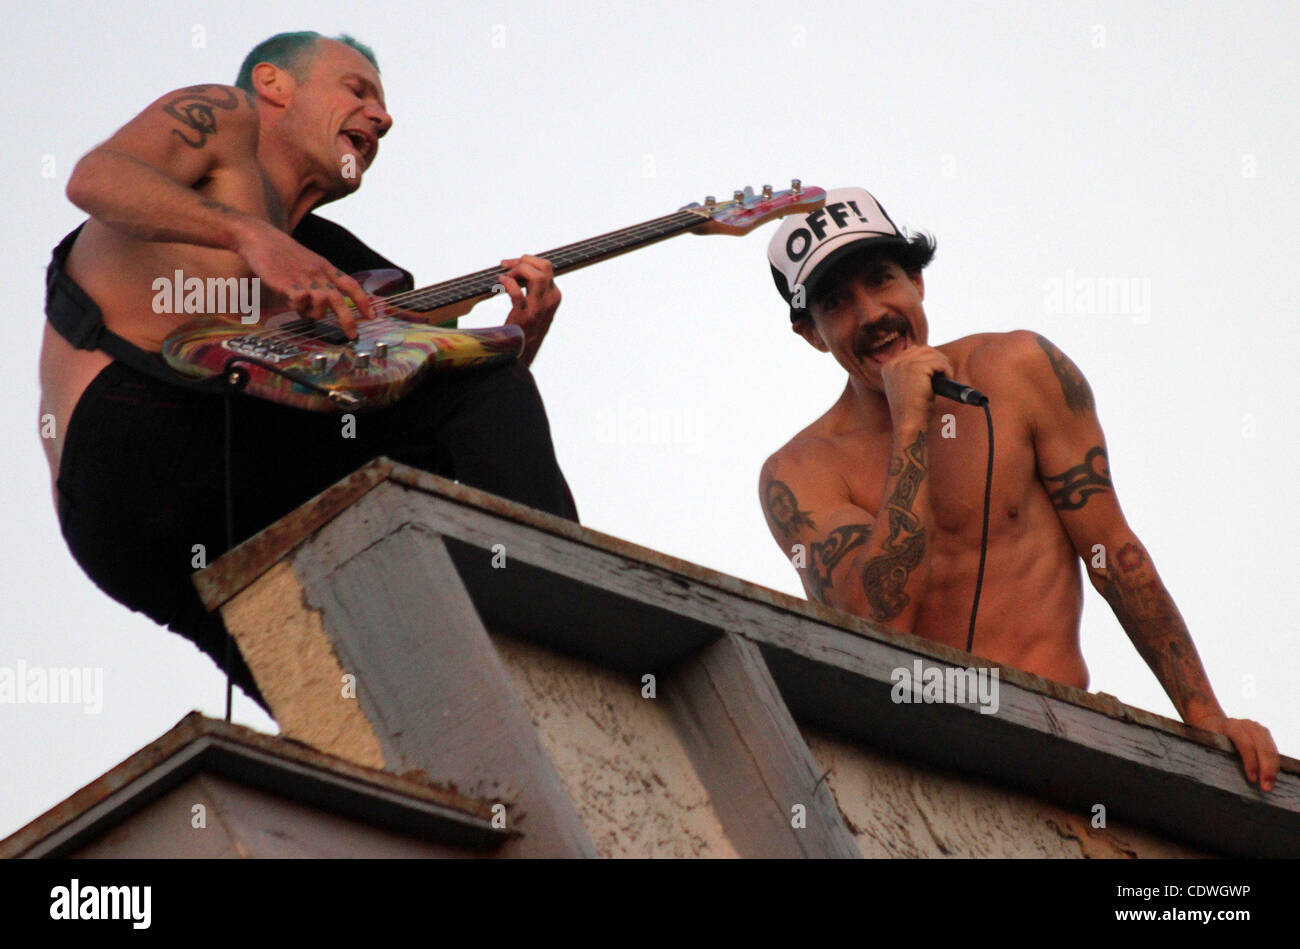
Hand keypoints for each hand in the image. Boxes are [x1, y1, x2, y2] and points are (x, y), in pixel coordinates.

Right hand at [235, 220, 374, 337]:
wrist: (260, 237)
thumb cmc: (282, 252)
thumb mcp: (308, 263)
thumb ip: (317, 282)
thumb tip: (320, 307)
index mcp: (325, 267)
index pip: (351, 285)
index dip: (363, 301)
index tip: (371, 316)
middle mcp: (318, 273)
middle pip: (340, 300)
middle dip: (348, 320)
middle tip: (352, 335)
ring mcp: (303, 278)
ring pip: (322, 303)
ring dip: (315, 314)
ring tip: (302, 310)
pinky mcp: (286, 283)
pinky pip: (300, 301)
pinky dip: (298, 307)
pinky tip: (290, 301)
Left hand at [497, 254, 560, 365]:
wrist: (523, 351)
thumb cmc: (527, 327)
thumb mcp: (539, 306)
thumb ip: (534, 288)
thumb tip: (518, 267)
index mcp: (554, 295)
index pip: (546, 267)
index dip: (528, 260)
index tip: (511, 264)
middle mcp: (549, 300)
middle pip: (544, 267)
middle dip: (524, 261)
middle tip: (507, 267)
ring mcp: (538, 309)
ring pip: (536, 276)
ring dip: (518, 270)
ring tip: (506, 275)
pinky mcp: (524, 317)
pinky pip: (517, 293)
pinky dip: (508, 284)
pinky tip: (501, 283)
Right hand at [880, 344, 954, 428]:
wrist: (909, 424)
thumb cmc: (912, 410)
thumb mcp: (908, 386)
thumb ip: (912, 370)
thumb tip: (932, 356)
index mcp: (888, 367)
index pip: (913, 351)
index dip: (929, 358)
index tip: (937, 370)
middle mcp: (893, 363)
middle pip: (923, 349)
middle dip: (938, 359)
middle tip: (945, 374)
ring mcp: (903, 365)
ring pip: (932, 354)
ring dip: (943, 364)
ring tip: (946, 377)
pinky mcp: (915, 369)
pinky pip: (938, 362)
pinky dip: (946, 370)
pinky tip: (947, 379)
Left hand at [1190, 713, 1279, 791]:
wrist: (1209, 721)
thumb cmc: (1205, 737)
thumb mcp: (1204, 742)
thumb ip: (1212, 753)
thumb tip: (1217, 779)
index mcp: (1230, 726)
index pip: (1245, 744)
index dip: (1250, 762)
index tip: (1251, 780)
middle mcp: (1245, 724)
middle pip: (1261, 746)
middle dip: (1266, 768)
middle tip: (1265, 787)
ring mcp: (1255, 727)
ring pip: (1270, 747)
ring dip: (1273, 767)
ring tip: (1270, 784)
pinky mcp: (1262, 733)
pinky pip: (1272, 748)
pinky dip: (1274, 763)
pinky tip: (1273, 776)